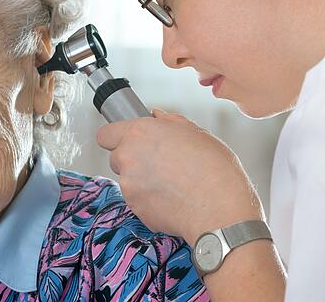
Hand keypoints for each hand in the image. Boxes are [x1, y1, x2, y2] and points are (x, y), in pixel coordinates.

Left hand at [97, 109, 264, 242]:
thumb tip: (157, 116)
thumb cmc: (214, 169)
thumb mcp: (198, 133)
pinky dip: (150, 200)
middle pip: (116, 157)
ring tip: (171, 183)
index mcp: (140, 132)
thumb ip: (170, 121)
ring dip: (142, 181)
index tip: (128, 141)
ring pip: (127, 180)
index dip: (117, 137)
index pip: (106, 134)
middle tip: (159, 164)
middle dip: (132, 160)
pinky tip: (173, 199)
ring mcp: (129, 184)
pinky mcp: (135, 208)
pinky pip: (137, 200)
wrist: (219, 209)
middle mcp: (128, 156)